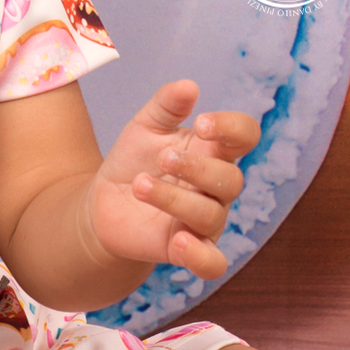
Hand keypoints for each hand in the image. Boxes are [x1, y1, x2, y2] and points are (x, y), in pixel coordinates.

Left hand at [83, 79, 258, 278]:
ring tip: (142, 186)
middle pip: (231, 179)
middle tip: (163, 158)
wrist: (104, 202)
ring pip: (211, 215)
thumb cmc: (134, 161)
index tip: (202, 122)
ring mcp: (204, 220)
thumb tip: (188, 86)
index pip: (245, 136)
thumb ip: (165, 106)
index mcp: (213, 151)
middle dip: (197, 168)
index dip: (232, 128)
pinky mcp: (186, 249)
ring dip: (175, 199)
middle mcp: (216, 188)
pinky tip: (180, 243)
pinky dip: (201, 257)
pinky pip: (212, 263)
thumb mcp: (144, 128)